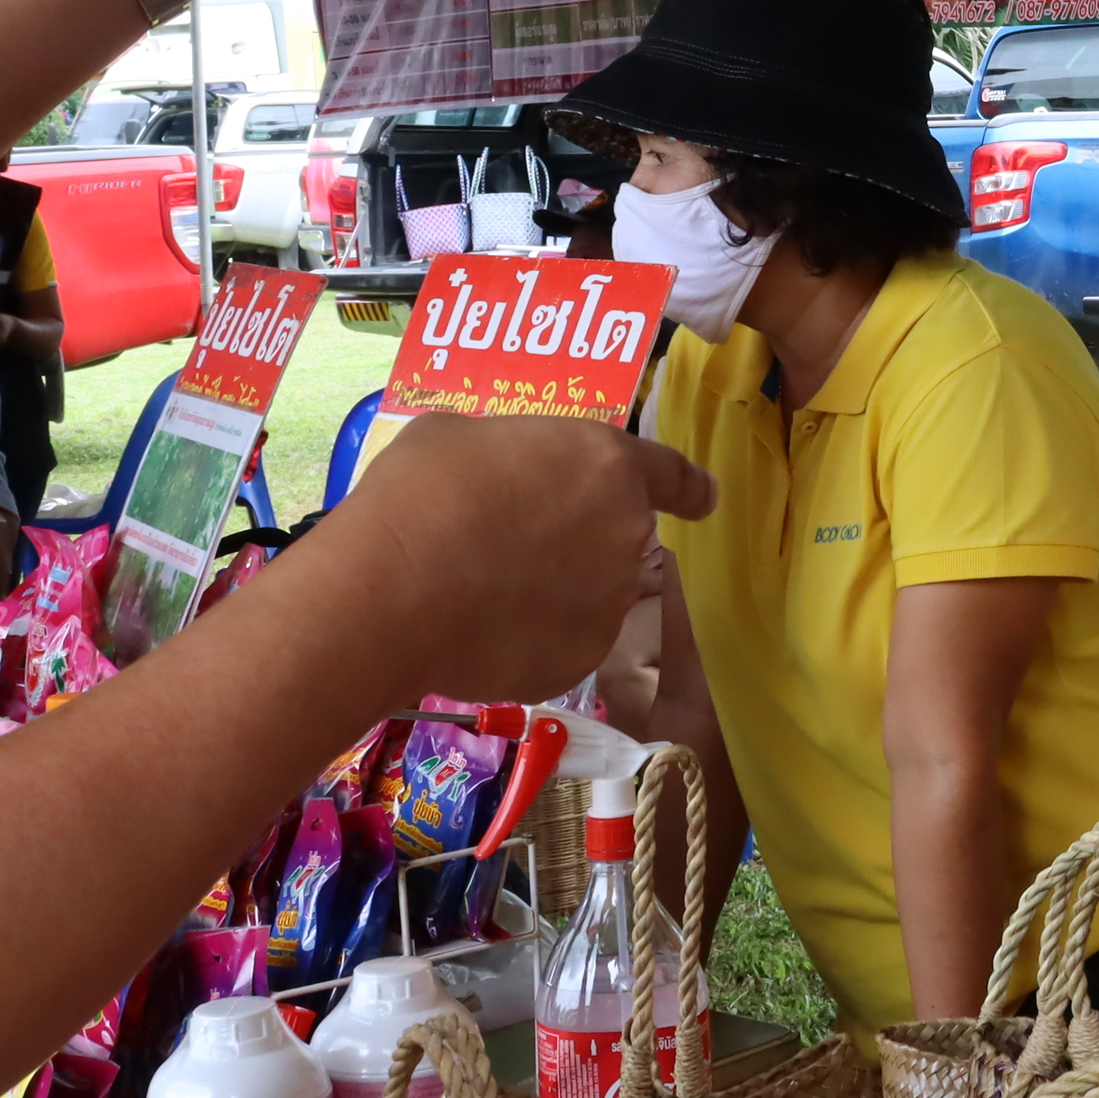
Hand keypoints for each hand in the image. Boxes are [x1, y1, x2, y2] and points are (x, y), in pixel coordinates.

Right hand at [293, 414, 716, 707]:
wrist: (393, 591)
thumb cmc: (423, 492)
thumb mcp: (455, 436)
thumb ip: (500, 453)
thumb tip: (491, 473)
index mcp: (608, 465)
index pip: (671, 475)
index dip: (688, 488)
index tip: (705, 499)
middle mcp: (626, 536)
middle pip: (614, 538)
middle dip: (575, 542)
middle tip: (508, 546)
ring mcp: (608, 605)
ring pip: (588, 595)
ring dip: (552, 593)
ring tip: (480, 592)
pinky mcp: (579, 662)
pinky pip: (559, 644)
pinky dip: (528, 640)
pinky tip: (479, 632)